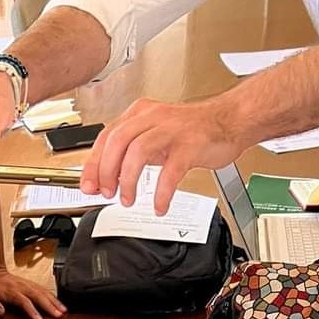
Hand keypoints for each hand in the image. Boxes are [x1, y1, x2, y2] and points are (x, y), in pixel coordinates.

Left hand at [0, 267, 66, 318]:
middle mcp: (22, 287)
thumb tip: (1, 313)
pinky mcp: (32, 284)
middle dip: (50, 305)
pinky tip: (60, 303)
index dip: (32, 310)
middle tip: (58, 315)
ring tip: (63, 311)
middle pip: (38, 296)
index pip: (24, 301)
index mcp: (11, 291)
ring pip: (44, 292)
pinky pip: (44, 289)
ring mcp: (28, 284)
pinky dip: (53, 296)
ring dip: (54, 301)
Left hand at [80, 95, 241, 211]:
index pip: (107, 137)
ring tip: (128, 199)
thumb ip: (130, 153)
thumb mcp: (154, 135)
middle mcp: (153, 118)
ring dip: (128, 180)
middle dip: (107, 172)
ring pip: (138, 152)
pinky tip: (159, 205)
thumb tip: (105, 178)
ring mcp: (172, 130)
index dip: (93, 164)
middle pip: (118, 142)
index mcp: (140, 114)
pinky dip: (161, 193)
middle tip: (107, 193)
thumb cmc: (192, 130)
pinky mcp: (190, 145)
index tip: (89, 186)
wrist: (230, 119)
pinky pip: (170, 171)